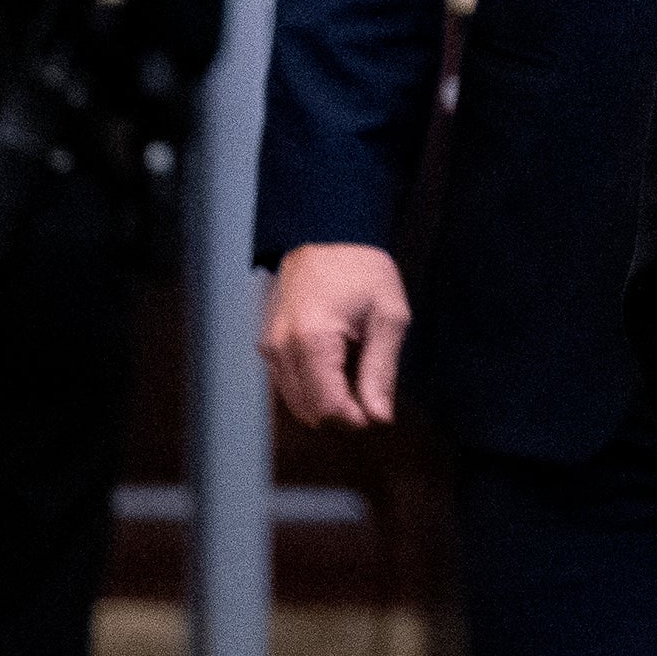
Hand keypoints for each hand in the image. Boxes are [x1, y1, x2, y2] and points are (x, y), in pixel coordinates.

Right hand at [264, 242, 409, 428]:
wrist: (324, 235)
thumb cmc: (362, 271)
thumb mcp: (388, 316)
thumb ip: (381, 370)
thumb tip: (379, 418)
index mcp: (311, 340)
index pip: (328, 408)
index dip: (357, 421)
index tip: (379, 414)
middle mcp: (281, 349)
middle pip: (310, 412)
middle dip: (344, 415)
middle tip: (373, 394)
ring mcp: (269, 349)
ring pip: (298, 404)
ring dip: (328, 403)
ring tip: (357, 374)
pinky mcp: (268, 348)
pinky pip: (290, 386)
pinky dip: (314, 389)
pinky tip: (338, 366)